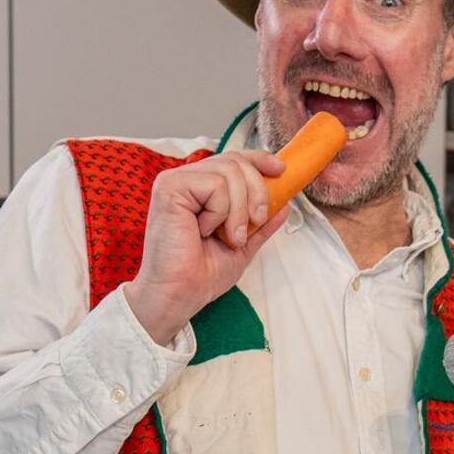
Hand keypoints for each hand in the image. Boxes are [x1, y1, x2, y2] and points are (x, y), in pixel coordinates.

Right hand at [120, 149, 290, 345]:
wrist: (180, 295)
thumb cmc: (202, 274)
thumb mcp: (242, 245)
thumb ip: (260, 223)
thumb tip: (284, 203)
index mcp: (199, 188)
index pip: (233, 159)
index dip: (259, 160)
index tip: (281, 170)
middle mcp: (185, 179)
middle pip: (236, 161)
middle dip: (257, 193)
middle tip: (254, 224)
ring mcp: (174, 181)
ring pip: (229, 172)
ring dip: (239, 211)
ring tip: (227, 236)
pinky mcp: (169, 188)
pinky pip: (215, 186)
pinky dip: (220, 213)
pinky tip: (203, 231)